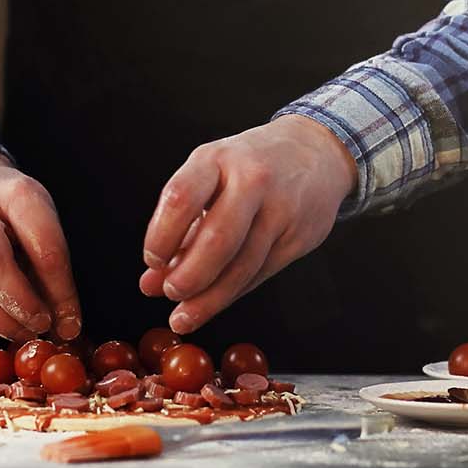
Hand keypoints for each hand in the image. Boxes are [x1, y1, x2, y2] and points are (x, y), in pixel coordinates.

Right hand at [0, 149, 81, 340]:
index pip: (43, 248)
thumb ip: (52, 265)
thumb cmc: (11, 206)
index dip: (60, 292)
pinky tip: (3, 323)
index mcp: (16, 193)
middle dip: (22, 305)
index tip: (71, 321)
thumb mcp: (40, 217)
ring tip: (23, 331)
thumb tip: (66, 322)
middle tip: (42, 326)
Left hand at [139, 115, 355, 333]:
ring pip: (243, 265)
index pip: (182, 197)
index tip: (152, 260)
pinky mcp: (299, 236)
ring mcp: (281, 209)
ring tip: (185, 316)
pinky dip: (233, 292)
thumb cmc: (251, 165)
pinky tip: (216, 301)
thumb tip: (151, 282)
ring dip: (210, 298)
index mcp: (217, 159)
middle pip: (218, 238)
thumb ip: (180, 228)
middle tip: (171, 293)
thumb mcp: (210, 178)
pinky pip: (261, 273)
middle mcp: (252, 180)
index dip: (162, 235)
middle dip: (190, 275)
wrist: (316, 151)